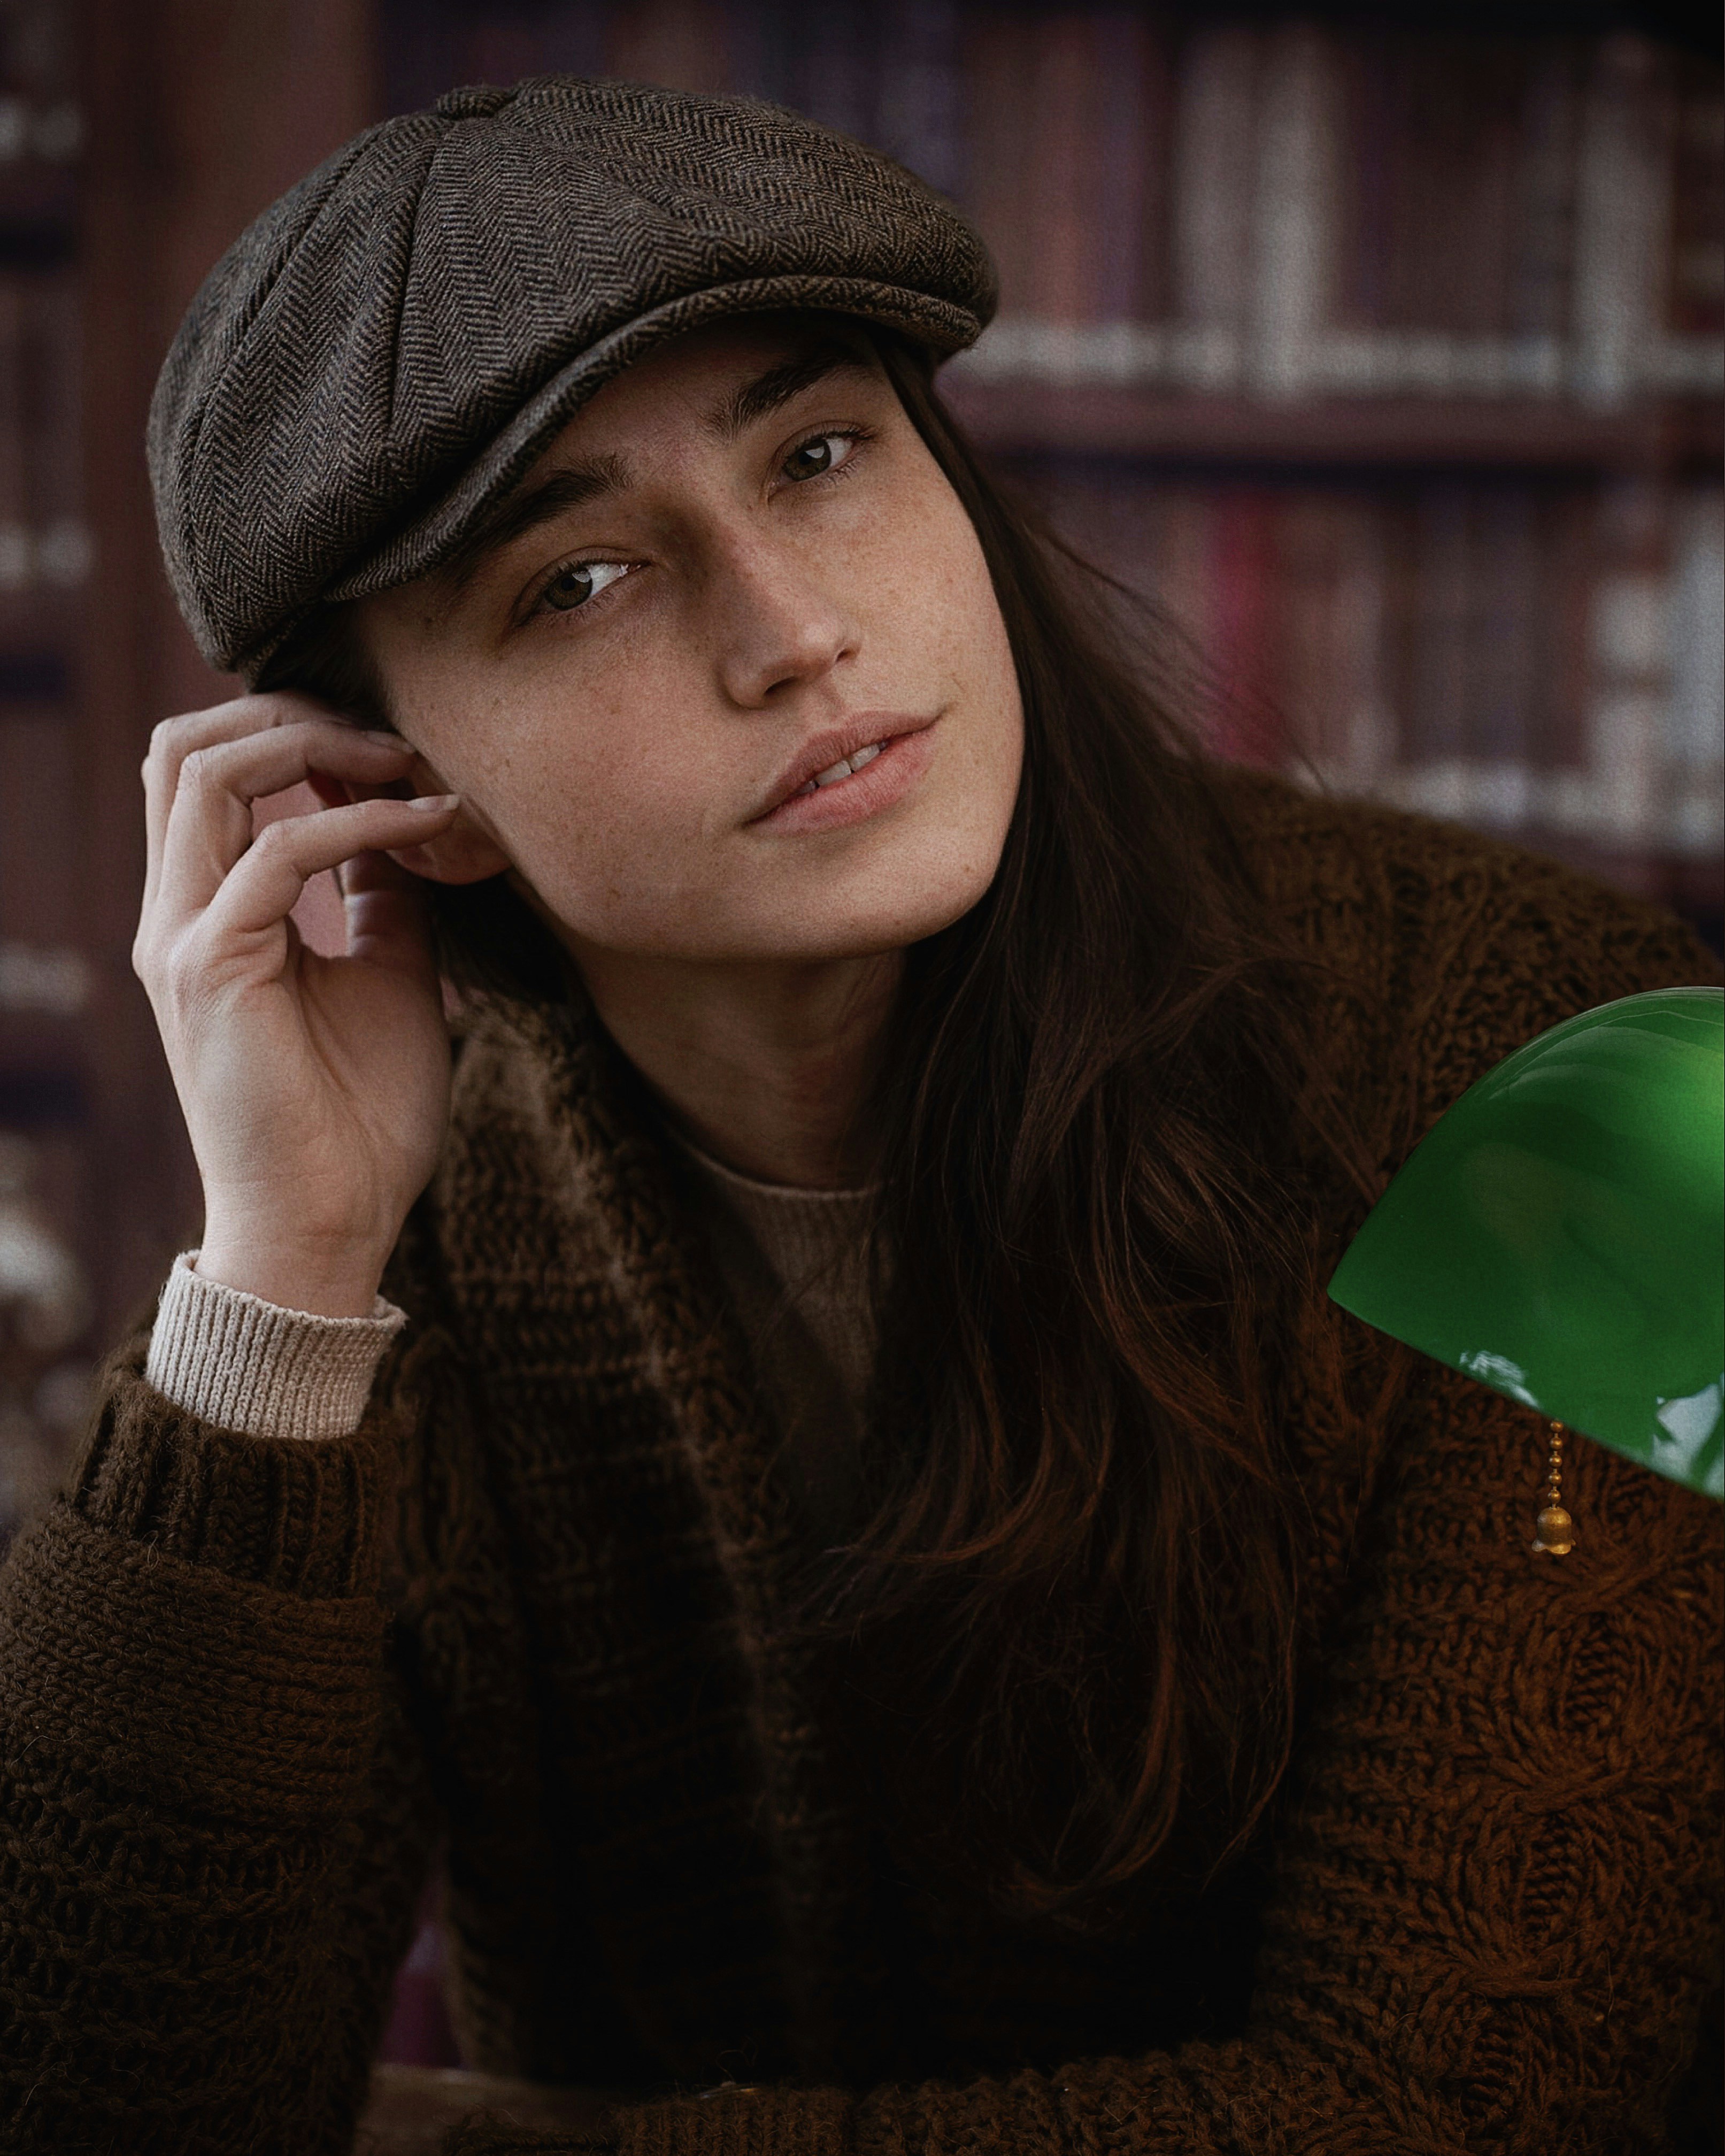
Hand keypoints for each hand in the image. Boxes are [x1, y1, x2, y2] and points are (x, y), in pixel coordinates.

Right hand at [133, 692, 463, 1316]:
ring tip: (406, 763)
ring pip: (205, 770)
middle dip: (293, 715)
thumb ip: (382, 892)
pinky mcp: (211, 970)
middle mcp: (175, 914)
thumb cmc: (361, 1116)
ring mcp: (181, 938)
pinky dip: (359, 822)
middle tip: (393, 737)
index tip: (394, 748)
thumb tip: (408, 818)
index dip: (293, 730)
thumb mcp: (390, 971)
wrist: (331, 1226)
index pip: (207, 769)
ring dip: (314, 746)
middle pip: (185, 745)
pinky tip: (427, 826)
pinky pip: (277, 854)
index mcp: (205, 912)